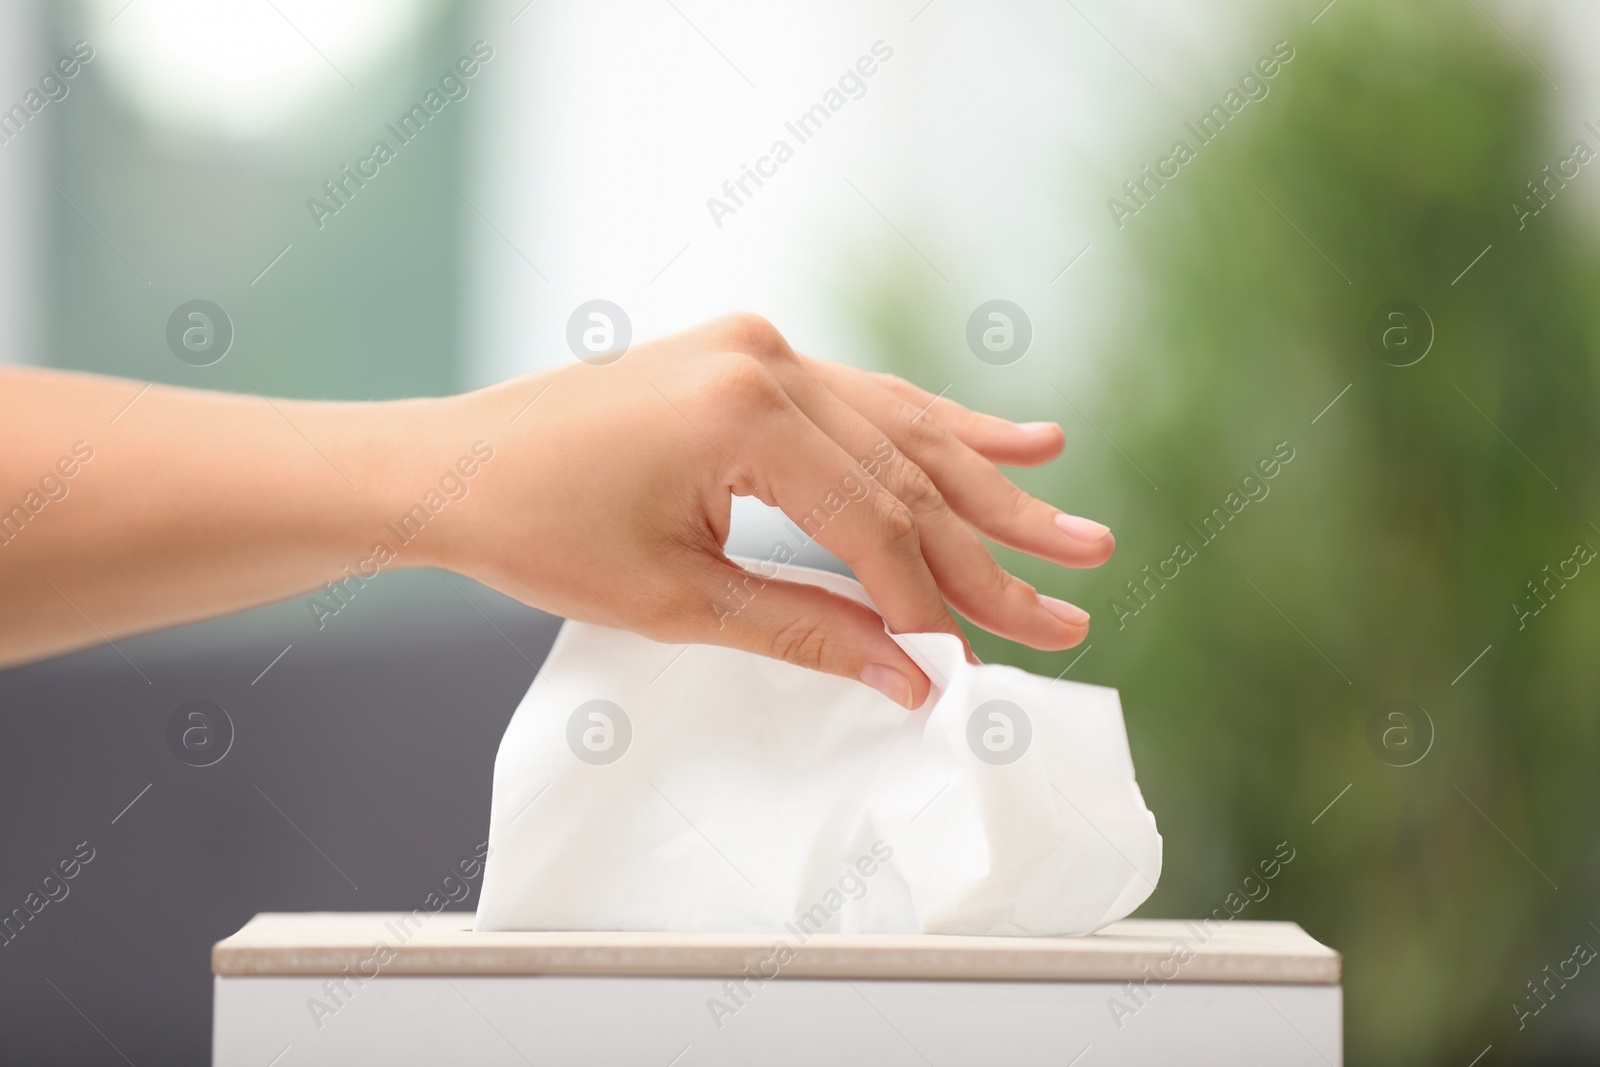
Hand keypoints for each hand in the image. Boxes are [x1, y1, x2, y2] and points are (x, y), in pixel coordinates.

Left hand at [425, 314, 1113, 708]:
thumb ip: (807, 630)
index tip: (975, 662)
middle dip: (993, 549)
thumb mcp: (677, 600)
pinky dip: (932, 429)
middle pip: (908, 474)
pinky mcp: (752, 352)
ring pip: (903, 430)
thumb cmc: (538, 531)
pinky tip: (1012, 440)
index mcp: (744, 413)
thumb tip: (908, 676)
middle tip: (1080, 597)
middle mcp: (768, 359)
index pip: (875, 526)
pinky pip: (863, 400)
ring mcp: (762, 345)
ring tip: (1076, 526)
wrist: (451, 466)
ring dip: (989, 486)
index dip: (930, 604)